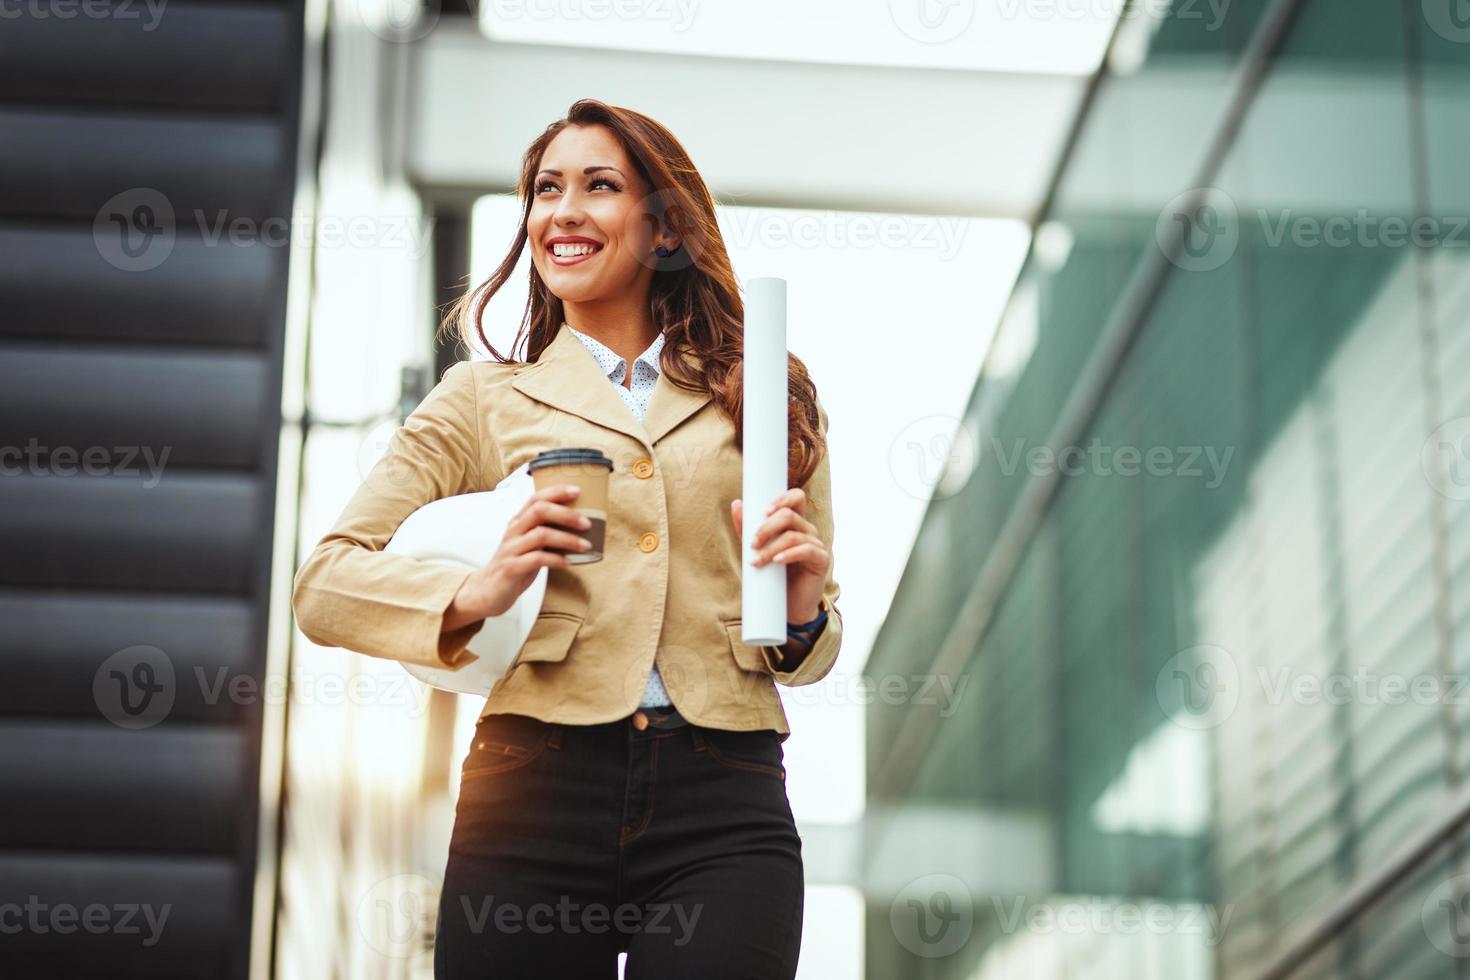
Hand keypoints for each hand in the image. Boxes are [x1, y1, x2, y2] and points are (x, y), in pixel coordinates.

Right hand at [450, 484, 592, 623]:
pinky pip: (536, 559)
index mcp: (519, 522)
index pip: (536, 498)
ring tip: (585, 545)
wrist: (487, 591)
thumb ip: (547, 532)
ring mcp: (511, 549)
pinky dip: (556, 559)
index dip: (557, 492)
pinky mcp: (511, 568)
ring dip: (567, 539)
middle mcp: (514, 531)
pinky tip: (568, 562)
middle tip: (588, 523)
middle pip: (539, 511)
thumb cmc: (515, 565)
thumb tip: (580, 527)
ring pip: (540, 535)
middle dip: (566, 514)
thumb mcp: (530, 544)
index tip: (578, 490)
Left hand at [730, 488, 829, 624]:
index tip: (763, 511)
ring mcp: (816, 545)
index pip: (796, 498)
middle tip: (752, 543)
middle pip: (789, 514)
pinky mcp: (821, 561)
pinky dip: (790, 554)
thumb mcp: (755, 551)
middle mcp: (807, 531)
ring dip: (771, 547)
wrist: (786, 609)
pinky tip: (777, 561)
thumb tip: (737, 504)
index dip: (782, 498)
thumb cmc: (772, 578)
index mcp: (794, 524)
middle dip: (767, 527)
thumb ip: (747, 529)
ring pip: (793, 535)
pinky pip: (807, 550)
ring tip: (757, 561)